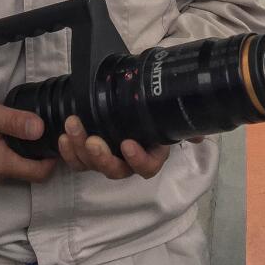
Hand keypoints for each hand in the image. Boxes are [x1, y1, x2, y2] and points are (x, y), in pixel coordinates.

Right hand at [0, 91, 55, 188]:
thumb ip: (15, 122)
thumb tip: (42, 129)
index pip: (39, 174)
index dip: (52, 159)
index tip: (57, 140)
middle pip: (27, 171)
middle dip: (36, 155)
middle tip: (41, 129)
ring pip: (12, 169)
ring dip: (19, 154)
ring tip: (20, 131)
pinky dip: (4, 155)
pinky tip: (1, 137)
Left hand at [56, 115, 199, 179]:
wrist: (125, 94)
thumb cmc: (148, 104)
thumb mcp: (166, 110)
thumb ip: (183, 122)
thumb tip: (200, 134)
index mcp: (150, 152)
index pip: (147, 167)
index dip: (138, 160)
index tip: (128, 144)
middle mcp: (127, 160)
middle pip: (116, 171)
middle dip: (102, 158)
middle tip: (92, 141)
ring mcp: (105, 157)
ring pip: (92, 164)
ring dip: (79, 149)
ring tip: (72, 127)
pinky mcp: (86, 152)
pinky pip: (76, 161)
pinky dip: (68, 151)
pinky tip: (63, 137)